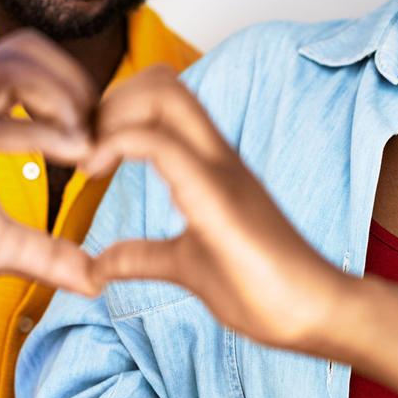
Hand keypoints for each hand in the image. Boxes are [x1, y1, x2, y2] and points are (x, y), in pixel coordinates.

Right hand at [0, 30, 98, 297]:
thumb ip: (43, 253)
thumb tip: (94, 279)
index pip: (27, 57)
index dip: (74, 87)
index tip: (98, 141)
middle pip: (24, 49)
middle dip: (76, 85)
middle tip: (99, 139)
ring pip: (7, 69)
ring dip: (62, 101)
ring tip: (87, 149)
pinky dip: (36, 135)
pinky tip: (71, 158)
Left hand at [83, 67, 348, 348]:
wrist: (315, 315)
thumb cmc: (263, 290)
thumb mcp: (184, 268)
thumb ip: (142, 257)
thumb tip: (99, 267)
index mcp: (212, 166)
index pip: (165, 99)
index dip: (116, 109)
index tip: (85, 153)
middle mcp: (217, 156)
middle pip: (163, 82)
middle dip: (111, 100)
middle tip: (83, 149)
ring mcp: (220, 172)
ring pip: (164, 96)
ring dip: (113, 114)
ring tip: (88, 160)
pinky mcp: (218, 199)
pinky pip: (164, 147)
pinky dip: (118, 143)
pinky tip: (93, 173)